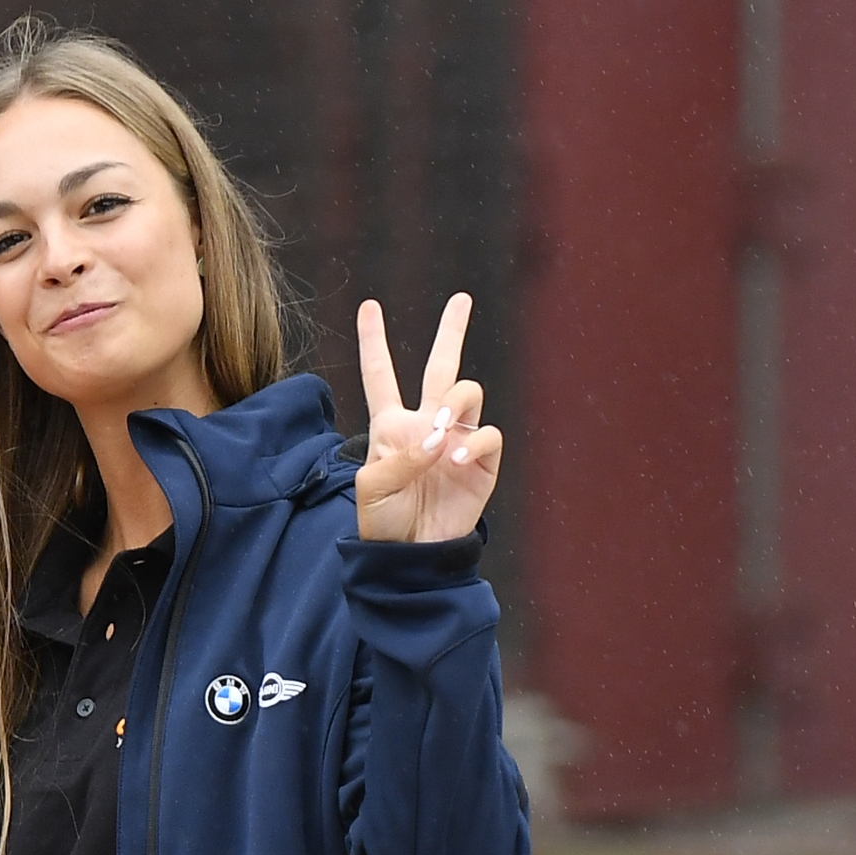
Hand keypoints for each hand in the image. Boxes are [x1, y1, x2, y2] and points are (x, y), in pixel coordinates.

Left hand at [354, 292, 501, 543]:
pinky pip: (487, 434)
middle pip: (442, 366)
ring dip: (455, 403)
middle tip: (461, 299)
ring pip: (468, 392)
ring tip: (439, 430)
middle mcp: (427, 424)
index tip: (368, 306)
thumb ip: (395, 460)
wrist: (412, 555)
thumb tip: (435, 439)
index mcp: (391, 426)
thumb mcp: (371, 491)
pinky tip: (453, 461)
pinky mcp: (482, 461)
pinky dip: (472, 442)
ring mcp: (457, 439)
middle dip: (452, 332)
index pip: (381, 376)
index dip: (374, 343)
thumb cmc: (383, 523)